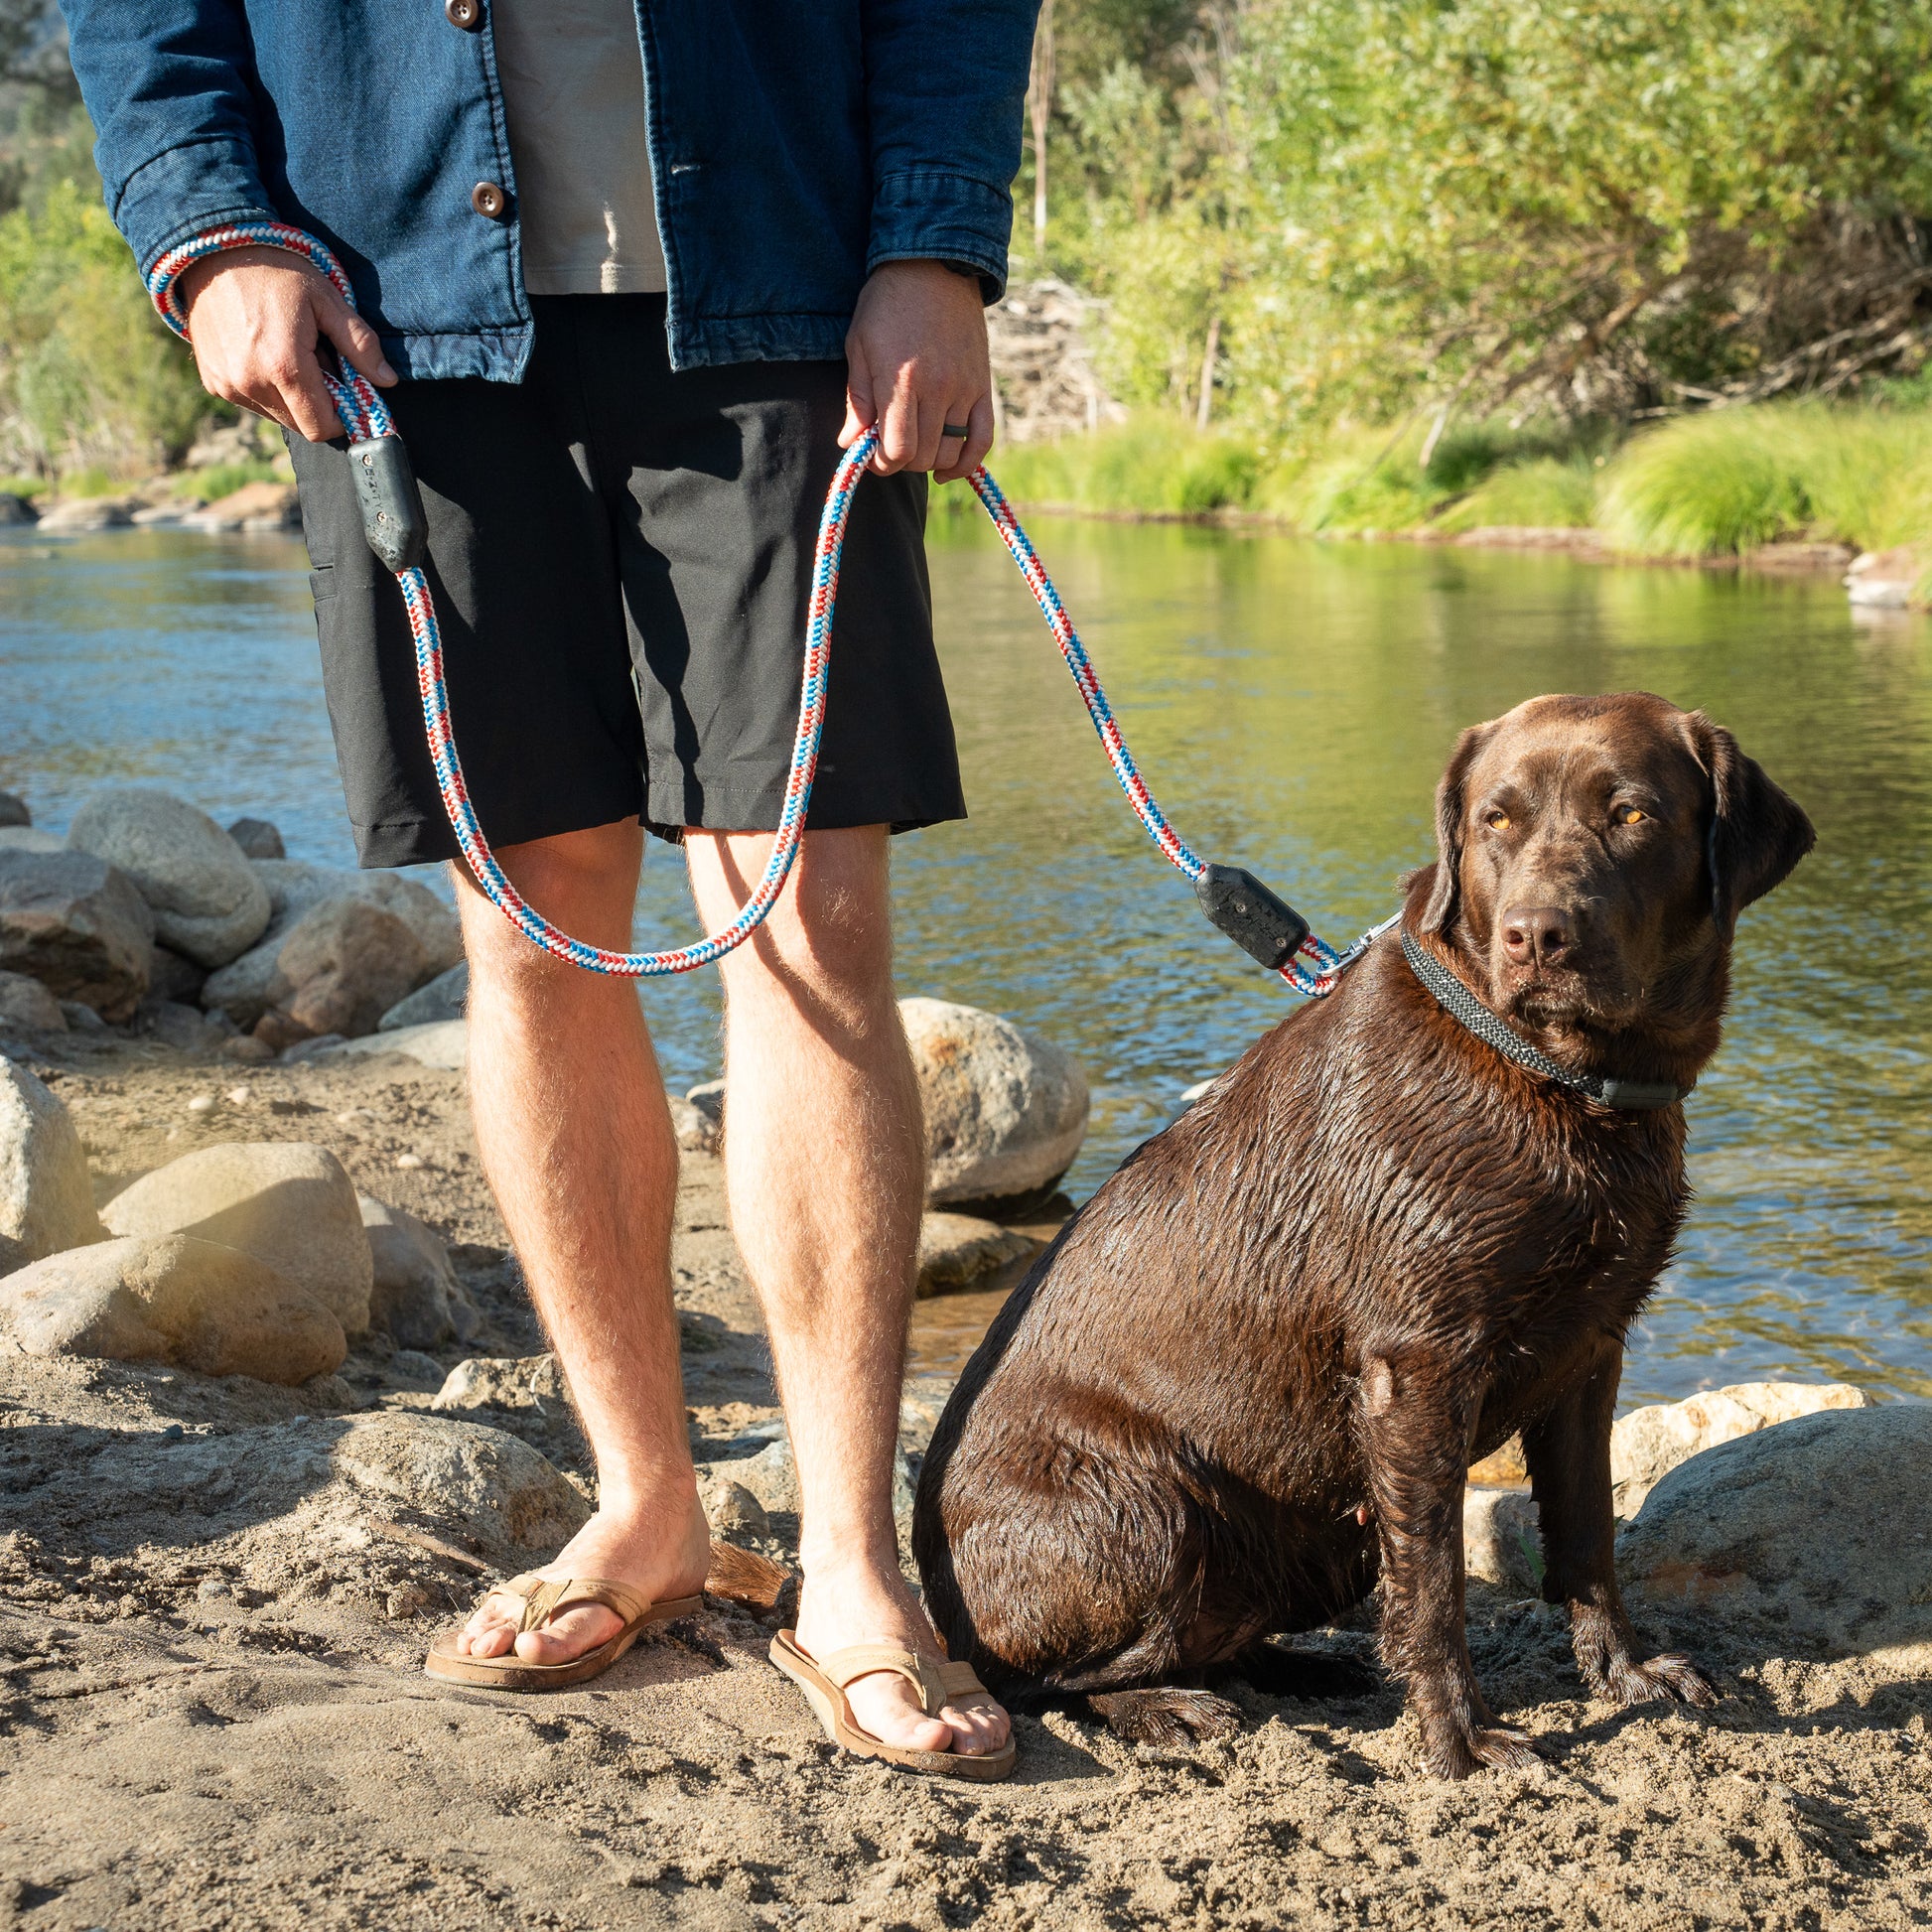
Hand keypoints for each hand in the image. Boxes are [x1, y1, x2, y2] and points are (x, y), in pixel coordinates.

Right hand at [177, 245, 396, 442]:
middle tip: (315, 360)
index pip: (322, 428)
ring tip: (287, 352)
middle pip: (301, 424)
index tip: (345, 391)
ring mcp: (228, 385)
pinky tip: (263, 352)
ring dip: (291, 396)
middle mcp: (251, 384)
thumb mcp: (326, 300)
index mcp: (284, 368)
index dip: (340, 416)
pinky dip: (266, 388)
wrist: (214, 251)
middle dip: (317, 403)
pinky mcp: (213, 382)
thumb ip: (360, 344)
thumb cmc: (276, 271)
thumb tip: (388, 381)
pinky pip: (252, 402)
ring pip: (277, 415)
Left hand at [841, 260, 992, 483]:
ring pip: (950, 451)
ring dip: (928, 460)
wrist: (933, 266)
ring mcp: (964, 388)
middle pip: (923, 455)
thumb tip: (850, 444)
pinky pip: (981, 438)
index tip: (871, 454)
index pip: (897, 450)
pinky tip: (947, 469)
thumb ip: (857, 399)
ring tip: (913, 445)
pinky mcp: (982, 386)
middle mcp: (937, 388)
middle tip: (888, 447)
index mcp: (901, 380)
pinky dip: (966, 462)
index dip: (881, 463)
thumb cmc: (886, 305)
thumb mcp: (859, 346)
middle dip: (901, 461)